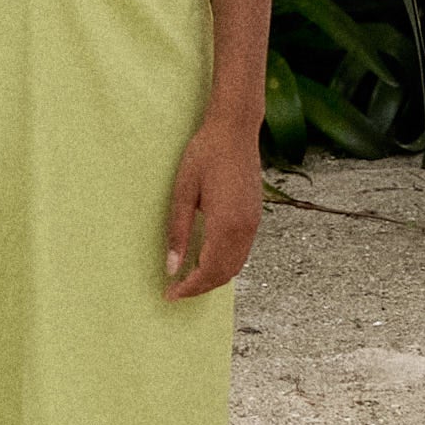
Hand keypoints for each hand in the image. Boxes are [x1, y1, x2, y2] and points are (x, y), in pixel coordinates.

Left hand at [165, 111, 261, 298]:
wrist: (234, 130)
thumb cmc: (205, 155)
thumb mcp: (183, 192)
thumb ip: (178, 232)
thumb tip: (172, 268)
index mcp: (225, 226)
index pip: (208, 272)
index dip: (189, 288)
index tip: (170, 295)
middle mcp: (244, 230)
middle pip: (224, 274)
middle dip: (201, 288)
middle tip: (177, 291)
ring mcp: (253, 224)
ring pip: (236, 265)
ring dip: (214, 277)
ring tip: (189, 278)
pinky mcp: (255, 216)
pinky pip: (242, 252)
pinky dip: (225, 264)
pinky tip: (207, 259)